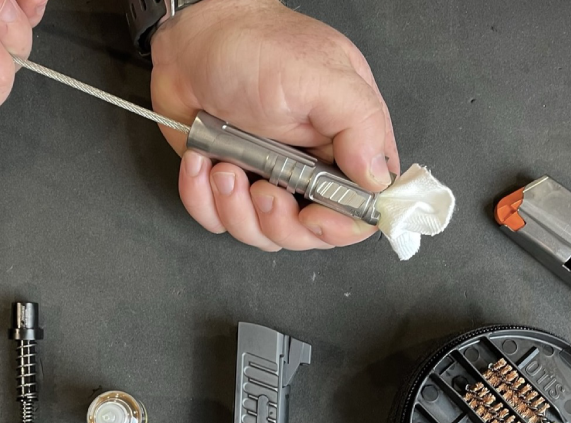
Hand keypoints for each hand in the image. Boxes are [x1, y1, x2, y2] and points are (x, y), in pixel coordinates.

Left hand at [150, 0, 398, 250]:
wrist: (191, 40)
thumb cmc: (255, 44)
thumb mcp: (321, 76)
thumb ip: (360, 126)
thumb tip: (380, 178)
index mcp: (347, 143)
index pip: (363, 209)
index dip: (340, 226)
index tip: (313, 216)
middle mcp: (311, 167)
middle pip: (309, 234)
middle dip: (279, 222)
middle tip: (262, 187)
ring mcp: (268, 178)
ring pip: (261, 233)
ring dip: (235, 208)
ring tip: (224, 166)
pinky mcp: (229, 183)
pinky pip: (218, 219)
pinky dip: (202, 198)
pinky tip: (202, 163)